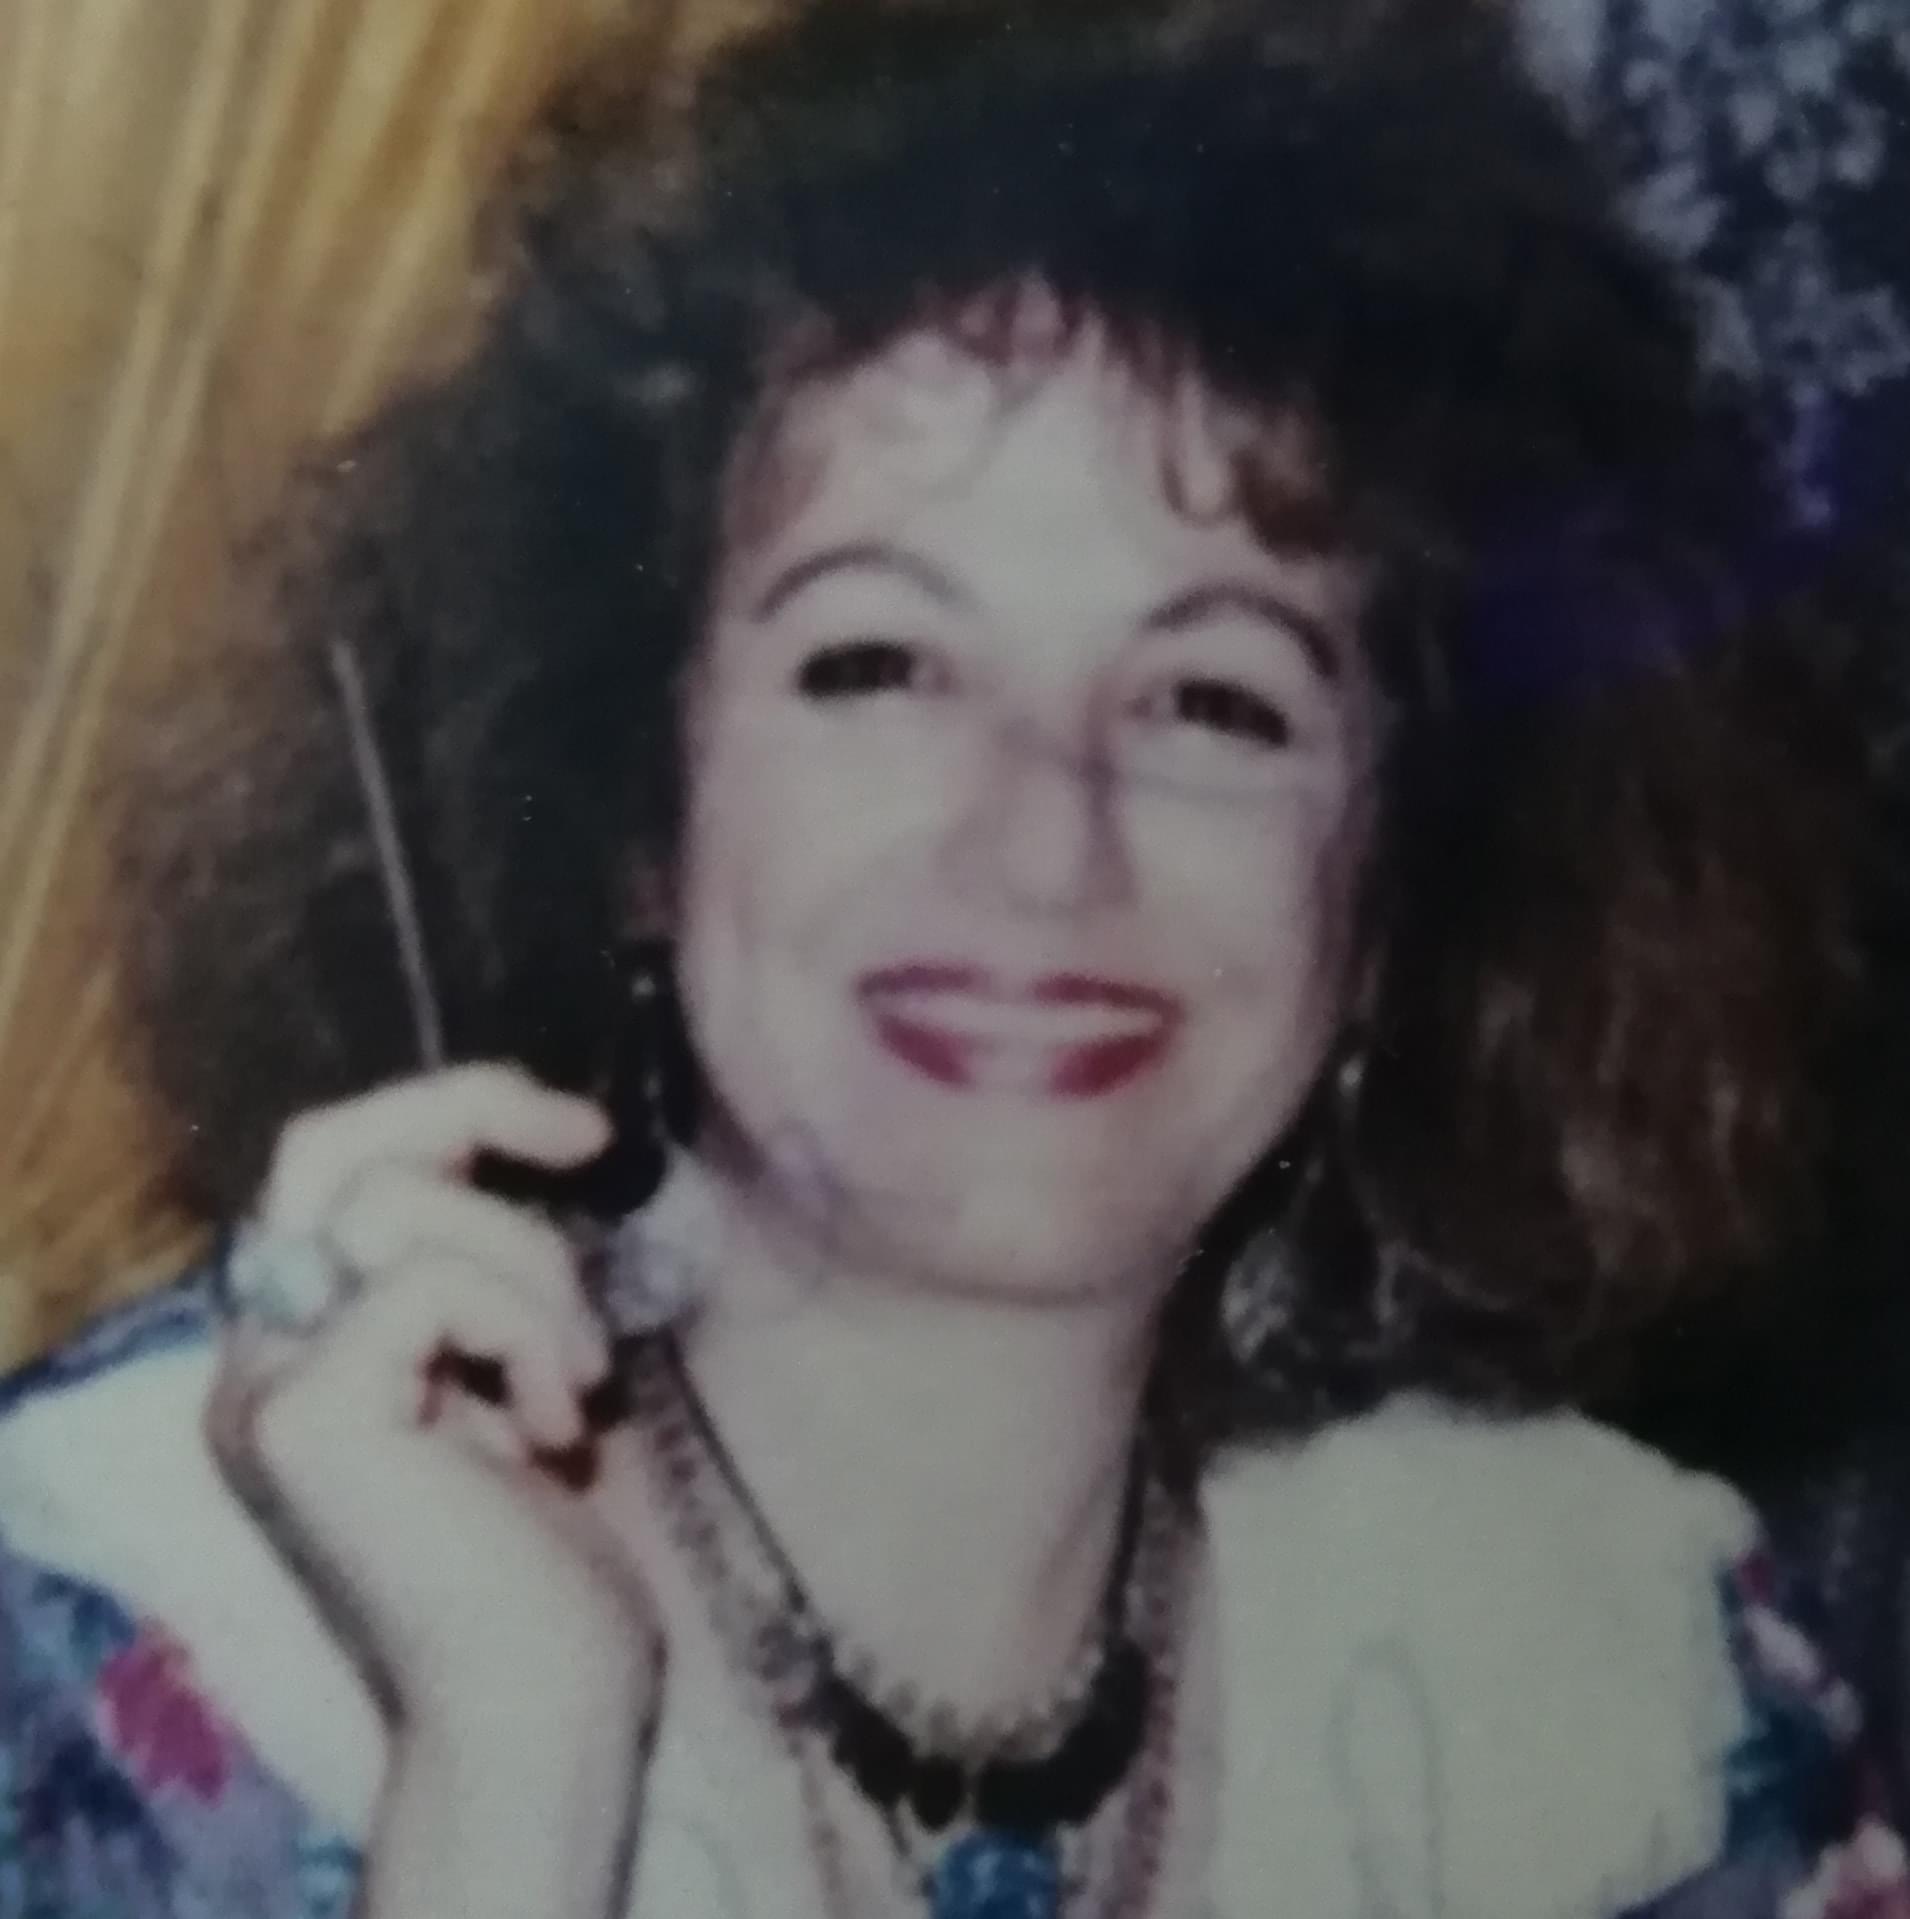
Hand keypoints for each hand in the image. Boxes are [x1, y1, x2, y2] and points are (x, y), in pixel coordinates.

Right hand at [206, 1063, 662, 1727]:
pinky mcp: (309, 1420)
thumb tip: (533, 1145)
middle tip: (586, 1137)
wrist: (542, 1703)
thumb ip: (479, 1277)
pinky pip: (428, 1285)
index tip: (583, 1130)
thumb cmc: (546, 1555)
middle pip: (325, 1146)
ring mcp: (271, 1388)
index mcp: (305, 1344)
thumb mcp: (510, 1373)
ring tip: (578, 1379)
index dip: (455, 1109)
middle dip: (464, 1107)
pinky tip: (557, 1422)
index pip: (338, 1167)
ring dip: (533, 1268)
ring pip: (398, 1205)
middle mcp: (259, 1358)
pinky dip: (525, 1327)